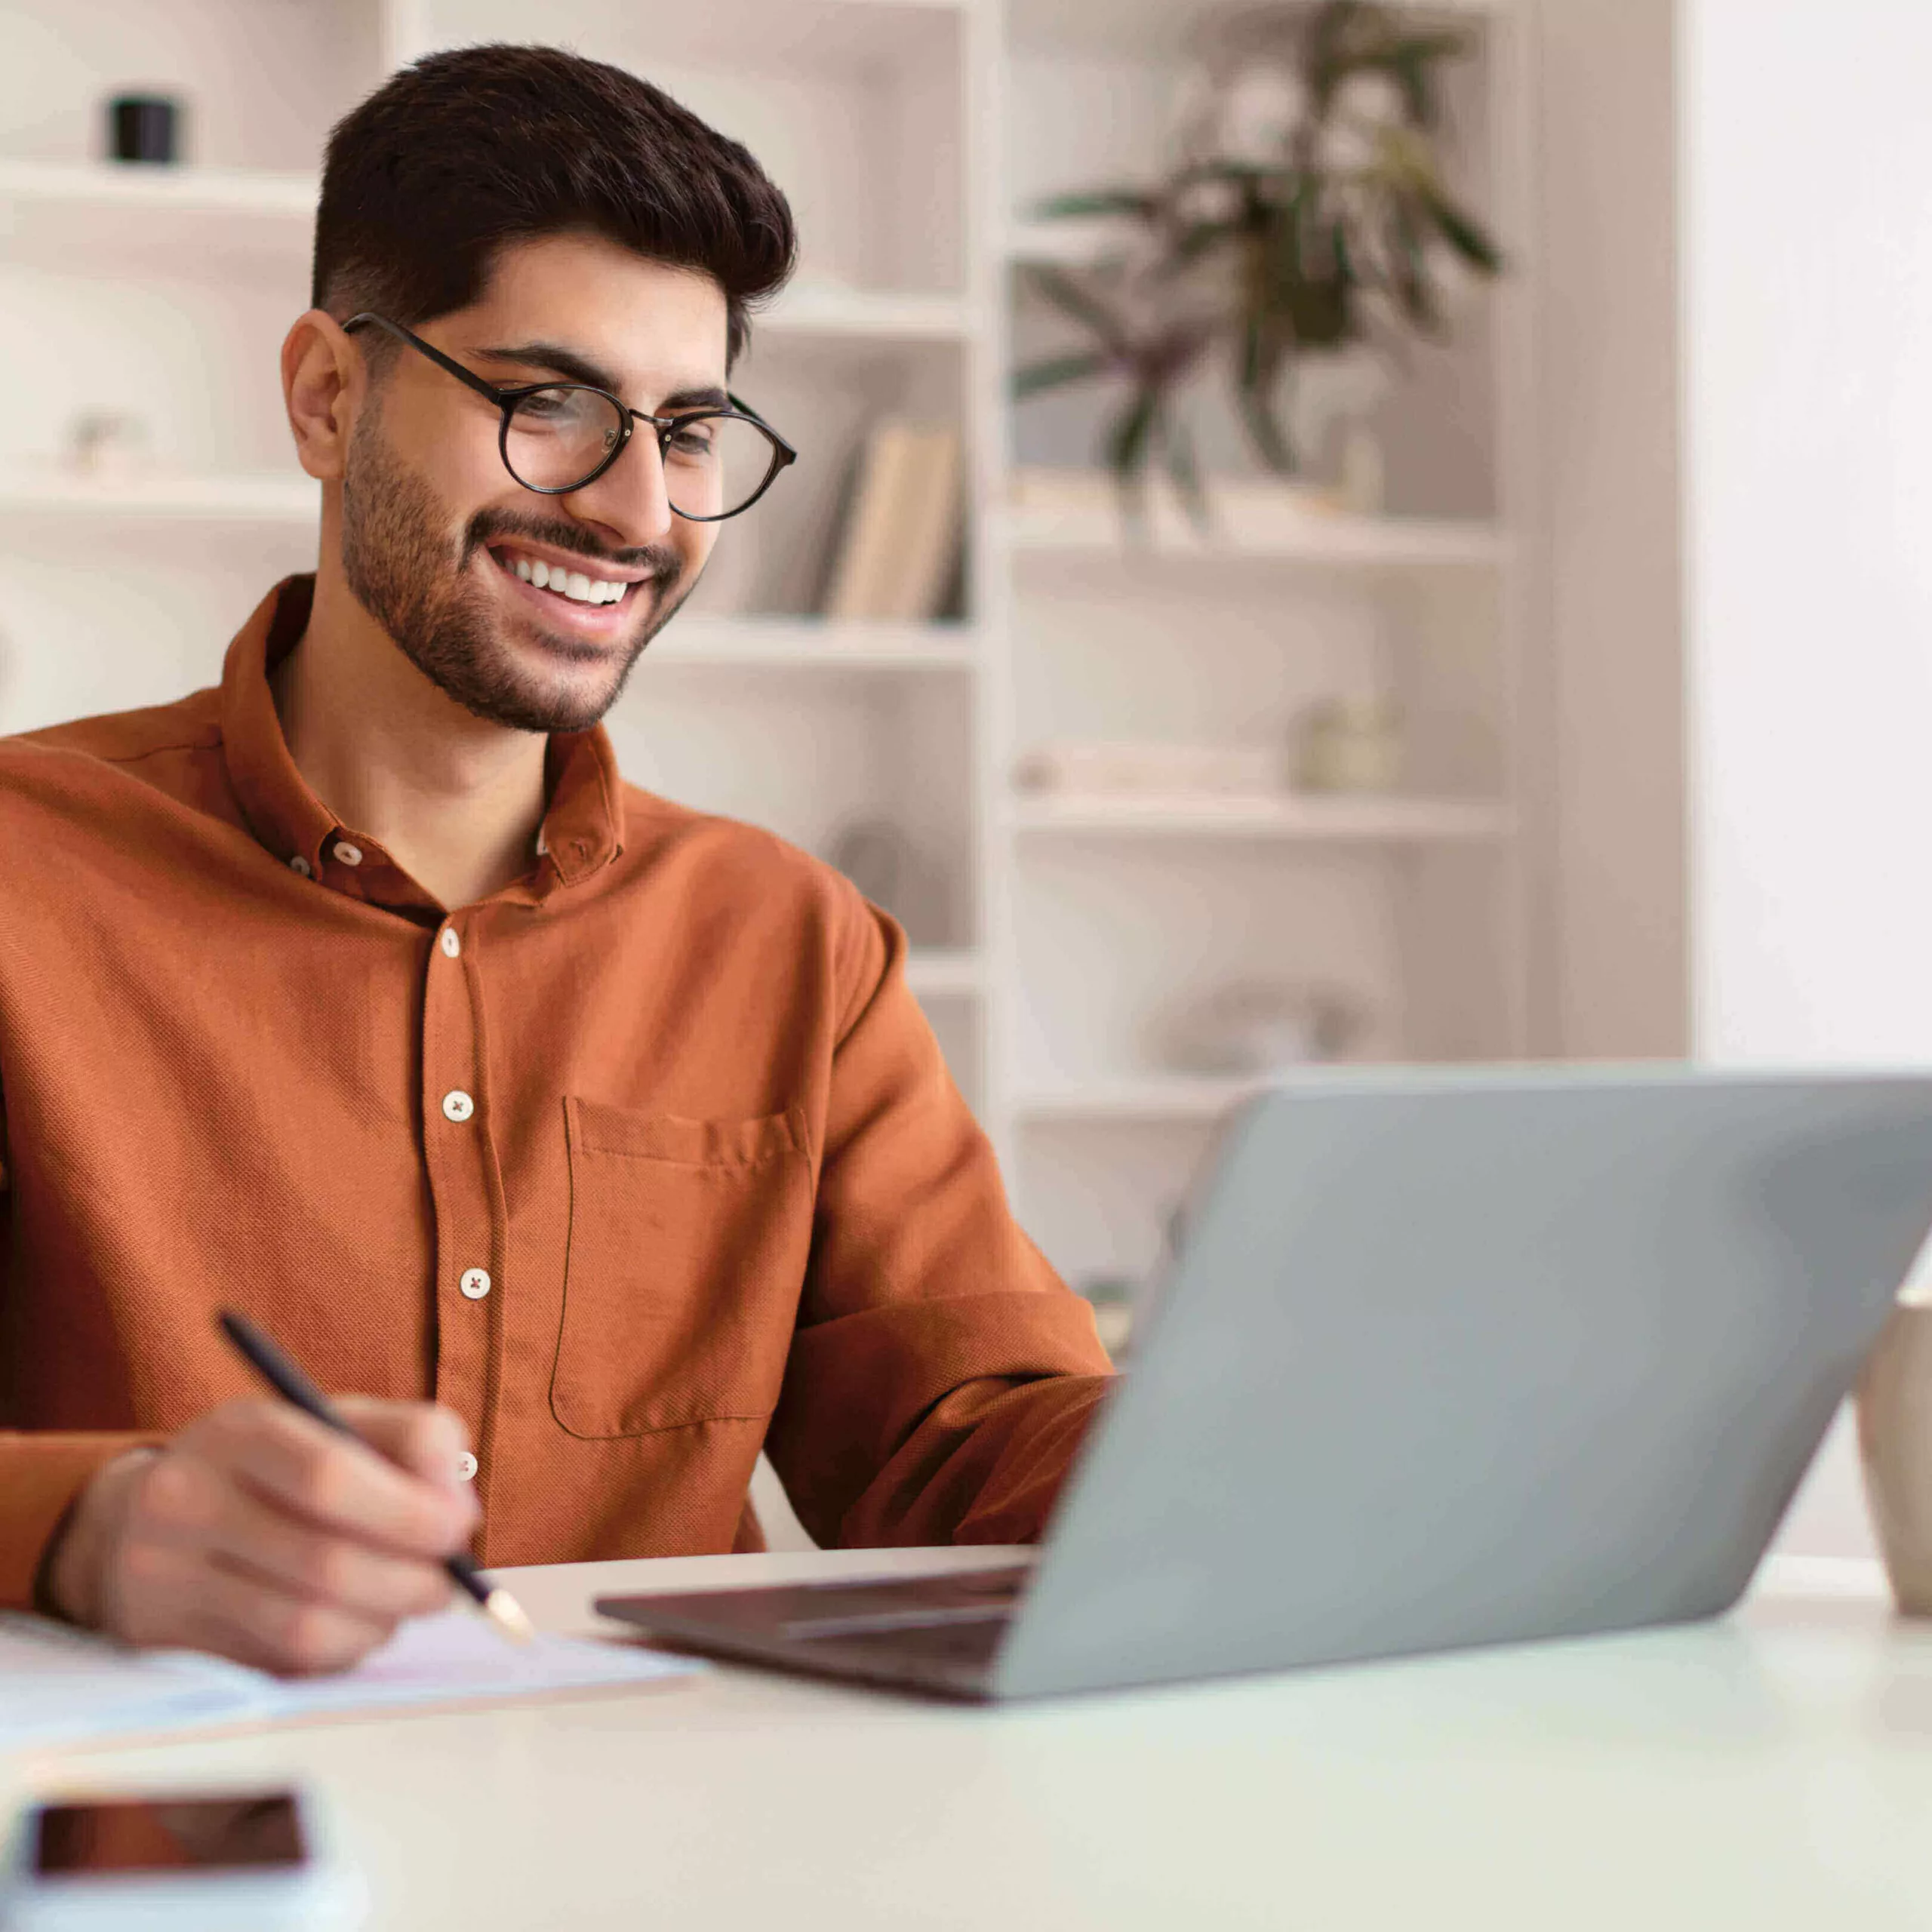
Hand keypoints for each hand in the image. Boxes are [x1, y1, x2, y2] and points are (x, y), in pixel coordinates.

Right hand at [46, 1397, 479, 1674]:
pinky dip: (338, 1652)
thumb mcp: (337, 1425)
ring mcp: (164, 1578)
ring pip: (304, 1627)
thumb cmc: (276, 1468)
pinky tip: (351, 1626)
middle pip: (324, 1563)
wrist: (144, 1515)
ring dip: (379, 1625)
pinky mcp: (164, 1642)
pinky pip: (278, 1665)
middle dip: (410, 1582)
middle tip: (447, 1586)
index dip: (409, 1512)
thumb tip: (457, 1513)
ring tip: (401, 1605)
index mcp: (239, 1432)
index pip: (329, 1477)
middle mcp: (186, 1500)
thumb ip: (413, 1442)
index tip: (459, 1528)